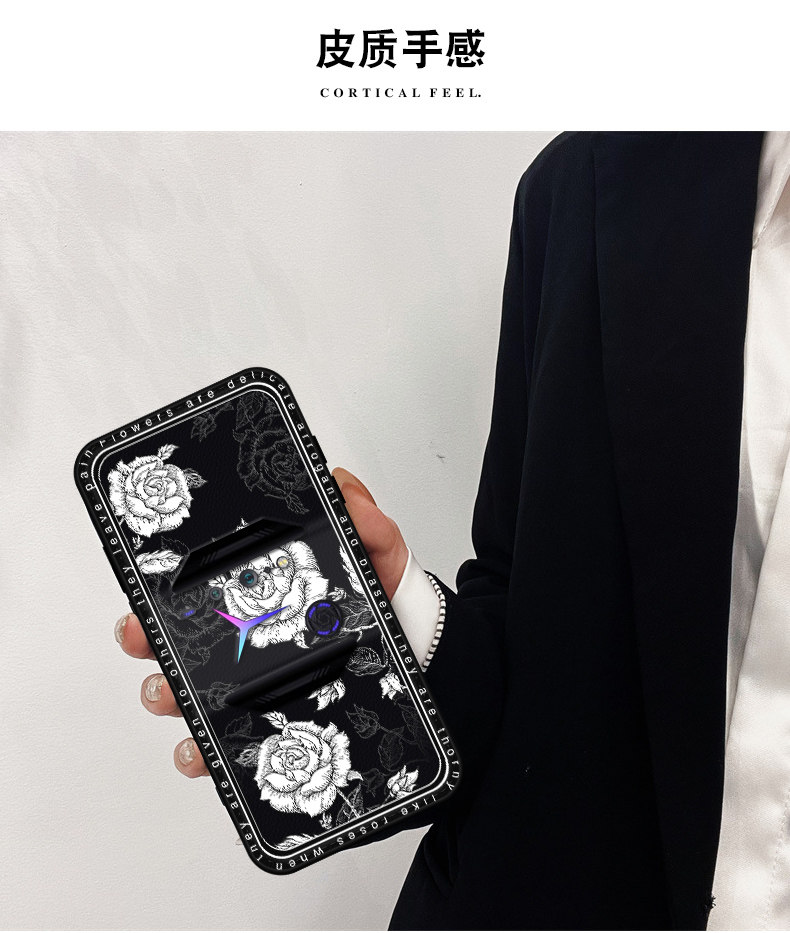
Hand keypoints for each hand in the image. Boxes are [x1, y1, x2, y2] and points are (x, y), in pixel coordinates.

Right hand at [114, 465, 408, 777]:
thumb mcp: (382, 561)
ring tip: (174, 695)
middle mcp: (248, 646)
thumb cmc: (392, 611)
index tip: (143, 589)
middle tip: (144, 636)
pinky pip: (223, 751)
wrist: (429, 664)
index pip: (199, 591)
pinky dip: (200, 755)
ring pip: (187, 698)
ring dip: (167, 697)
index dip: (161, 589)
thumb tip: (340, 484)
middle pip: (175, 643)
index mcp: (264, 599)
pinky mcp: (270, 734)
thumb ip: (367, 525)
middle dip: (146, 640)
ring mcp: (253, 693)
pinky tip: (203, 753)